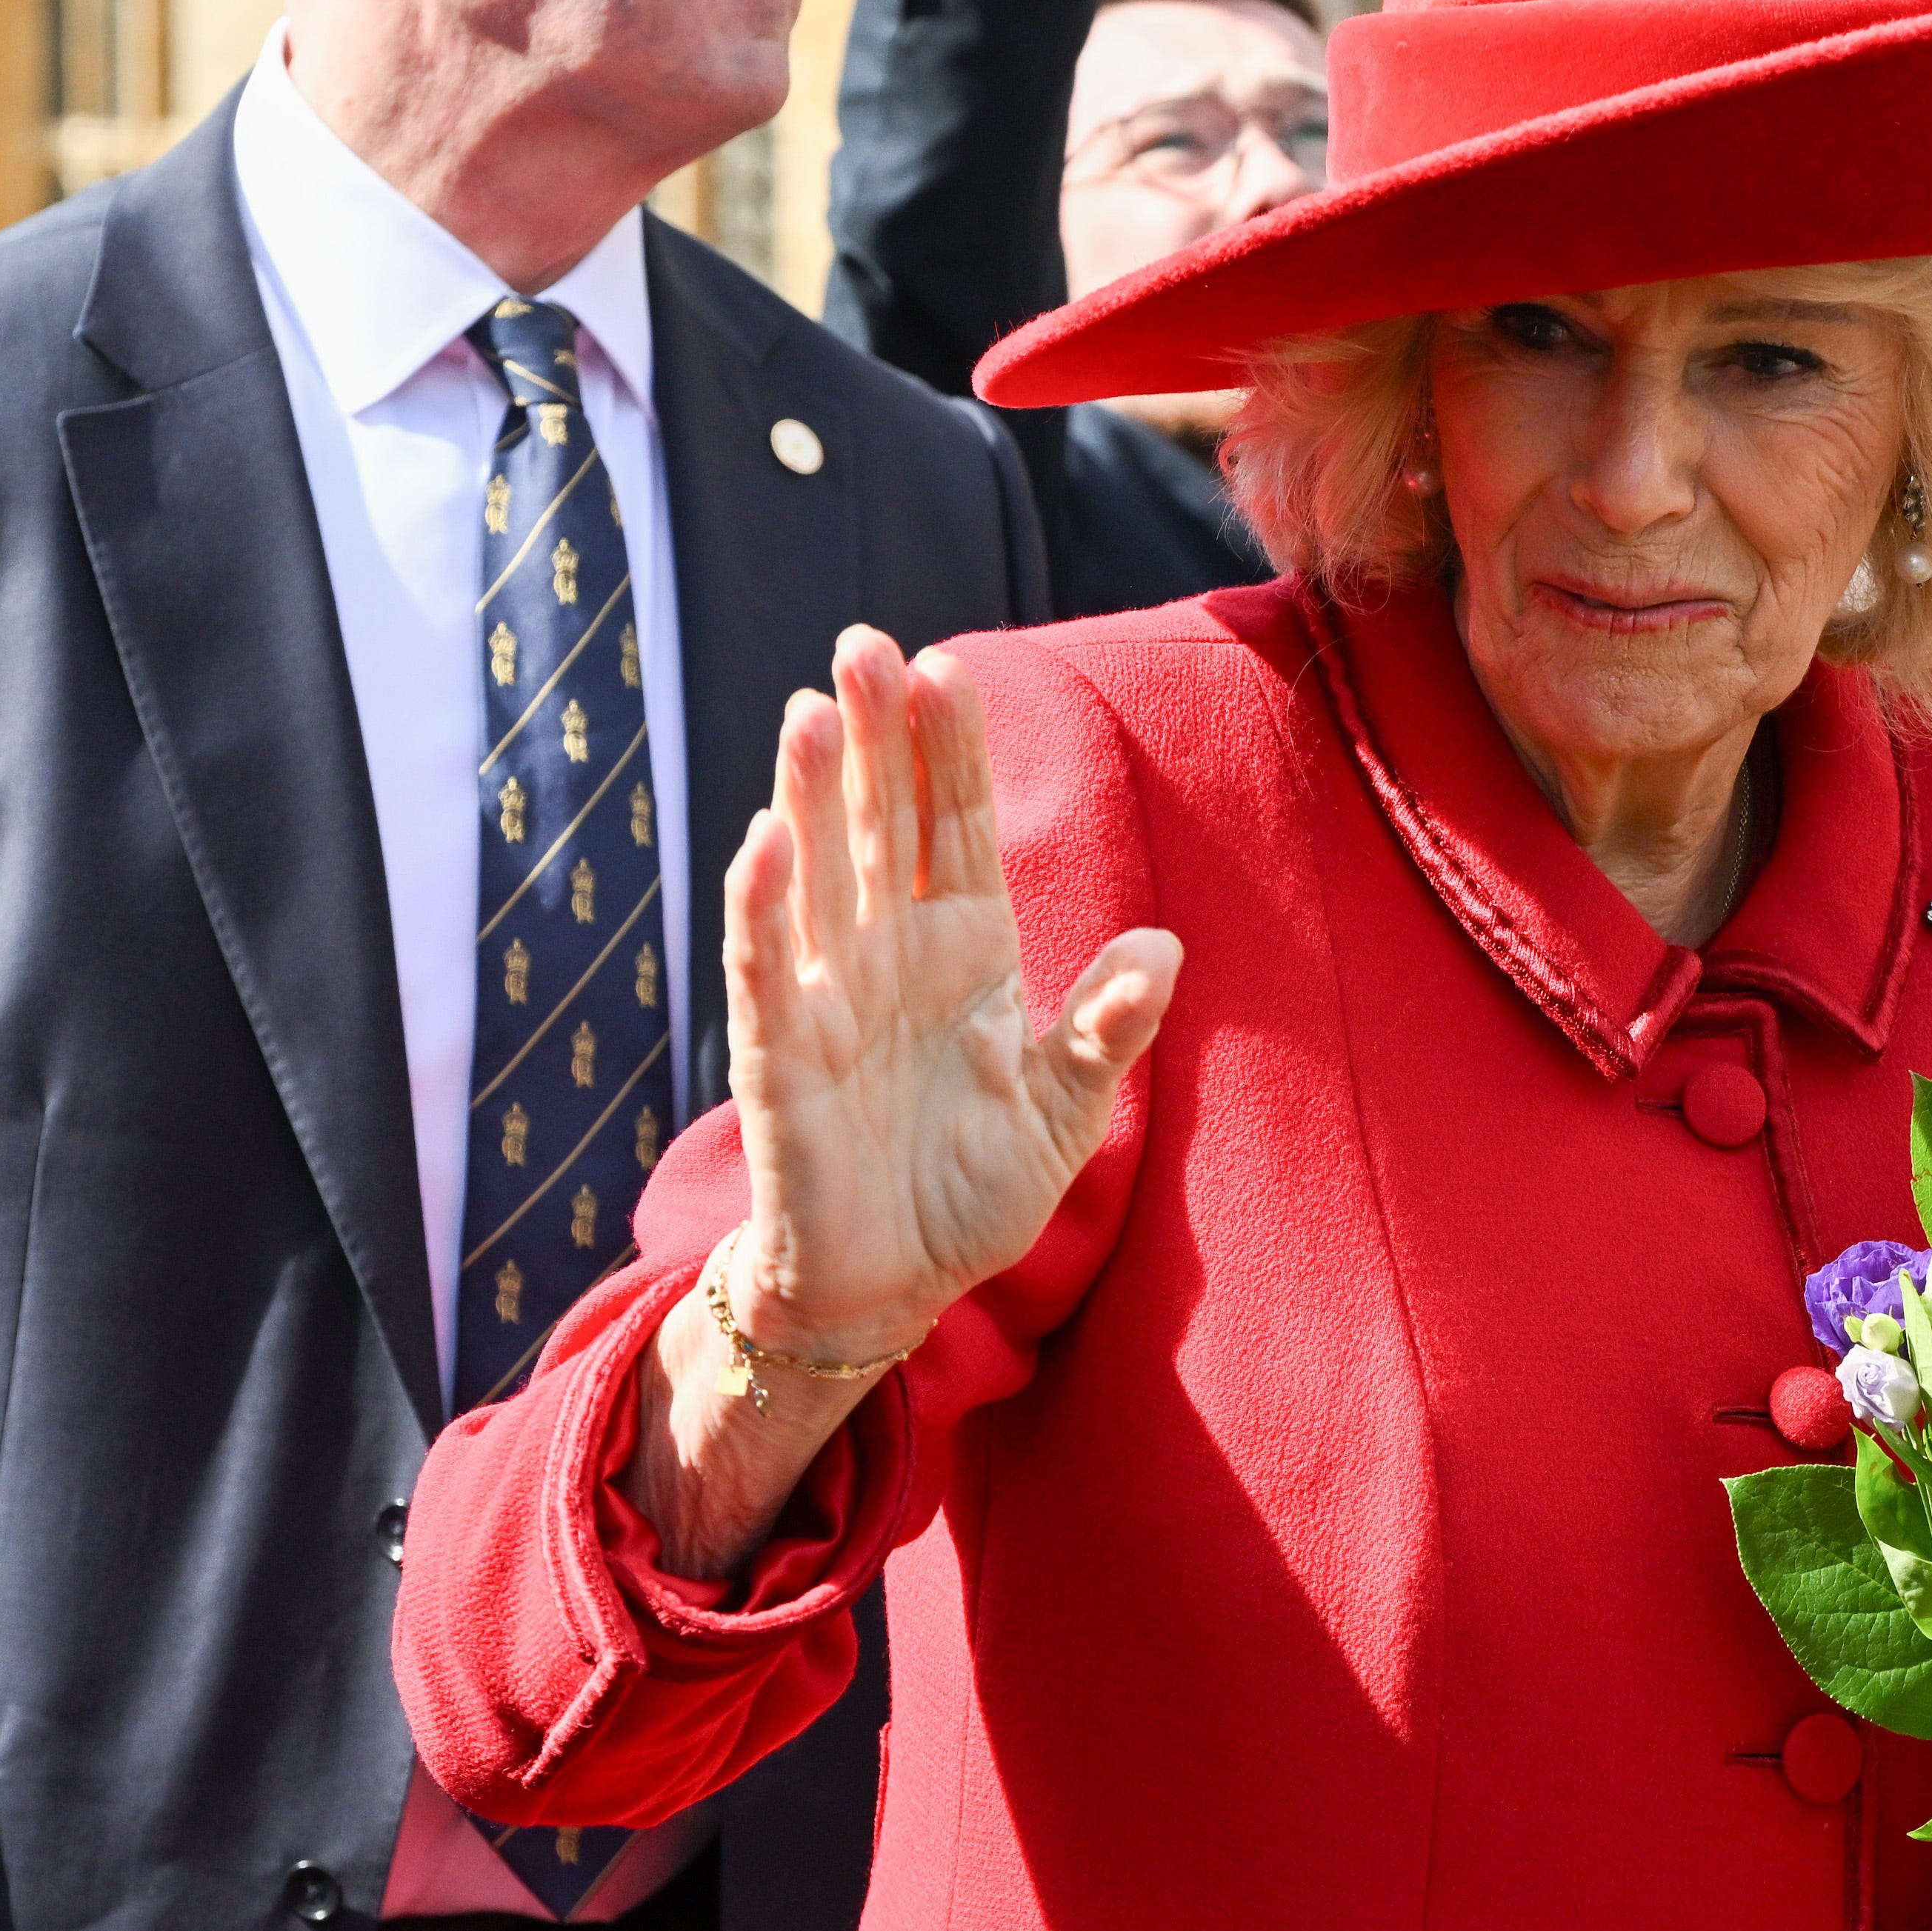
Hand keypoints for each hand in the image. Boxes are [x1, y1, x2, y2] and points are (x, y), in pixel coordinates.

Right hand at [627, 632, 1176, 1580]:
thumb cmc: (972, 1189)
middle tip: (864, 643)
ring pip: (819, 873)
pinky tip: (766, 839)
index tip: (945, 665)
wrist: (894, 1287)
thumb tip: (1165, 946)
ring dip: (811, 794)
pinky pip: (769, 970)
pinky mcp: (780, 1059)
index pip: (956, 826)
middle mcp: (889, 954)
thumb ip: (1109, 1027)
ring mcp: (828, 998)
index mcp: (965, 949)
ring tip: (814, 708)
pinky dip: (766, 909)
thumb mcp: (1067, 1109)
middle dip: (873, 736)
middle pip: (880, 823)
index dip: (949, 749)